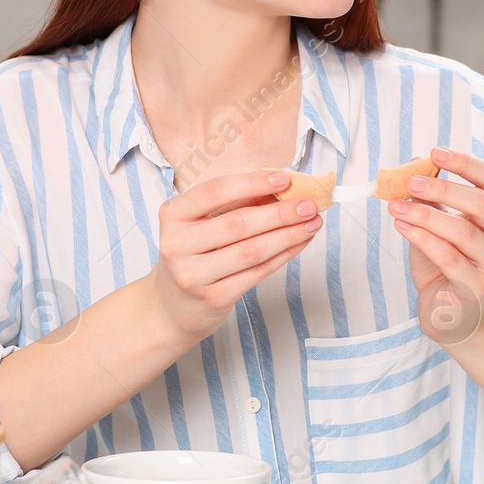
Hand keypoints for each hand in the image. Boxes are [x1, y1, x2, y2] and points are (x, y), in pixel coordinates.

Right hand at [148, 168, 321, 341]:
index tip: (284, 178)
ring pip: (251, 250)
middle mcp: (177, 244)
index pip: (215, 192)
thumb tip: (282, 187)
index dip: (252, 183)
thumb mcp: (202, 224)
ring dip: (288, 235)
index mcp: (174, 215)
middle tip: (309, 204)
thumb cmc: (194, 254)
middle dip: (280, 212)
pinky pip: (256, 273)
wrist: (171, 306)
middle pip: (238, 223)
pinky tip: (298, 243)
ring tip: (312, 223)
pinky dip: (282, 256)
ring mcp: (193, 274)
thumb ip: (237, 204)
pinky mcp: (212, 298)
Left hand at [388, 146, 483, 343]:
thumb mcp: (438, 222)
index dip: (464, 163)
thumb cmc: (445, 260)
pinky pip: (449, 258)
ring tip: (397, 205)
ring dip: (426, 215)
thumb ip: (432, 197)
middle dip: (442, 189)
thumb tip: (414, 164)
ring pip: (464, 232)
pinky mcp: (478, 288)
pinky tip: (402, 226)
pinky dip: (422, 238)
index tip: (435, 153)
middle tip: (409, 182)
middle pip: (481, 204)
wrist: (450, 309)